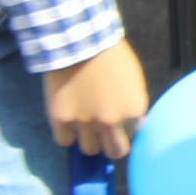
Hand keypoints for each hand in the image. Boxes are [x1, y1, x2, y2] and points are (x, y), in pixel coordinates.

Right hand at [44, 36, 148, 159]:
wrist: (81, 42)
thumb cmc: (112, 57)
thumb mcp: (134, 81)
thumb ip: (132, 106)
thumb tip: (132, 125)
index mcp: (134, 110)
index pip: (133, 134)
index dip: (125, 126)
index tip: (119, 119)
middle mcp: (112, 121)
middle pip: (115, 152)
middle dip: (112, 145)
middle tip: (105, 136)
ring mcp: (85, 123)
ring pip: (89, 150)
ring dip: (88, 140)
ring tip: (84, 125)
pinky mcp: (61, 120)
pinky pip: (64, 141)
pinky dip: (66, 134)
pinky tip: (68, 121)